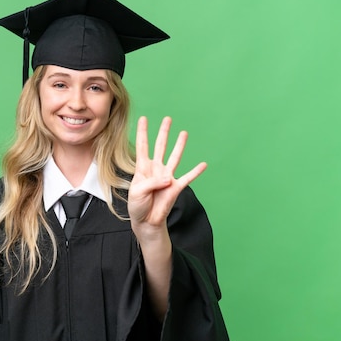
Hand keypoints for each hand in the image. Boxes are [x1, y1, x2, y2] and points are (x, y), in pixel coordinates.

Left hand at [128, 116, 206, 242]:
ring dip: (180, 145)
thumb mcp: (137, 192)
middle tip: (168, 119)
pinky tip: (204, 164)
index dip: (143, 132)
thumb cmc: (137, 206)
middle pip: (160, 146)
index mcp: (142, 168)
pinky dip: (196, 171)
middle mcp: (156, 169)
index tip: (143, 118)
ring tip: (184, 133)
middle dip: (164, 132)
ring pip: (175, 157)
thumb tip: (168, 179)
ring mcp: (166, 177)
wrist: (146, 221)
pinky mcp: (175, 187)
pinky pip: (188, 177)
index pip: (142, 146)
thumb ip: (151, 183)